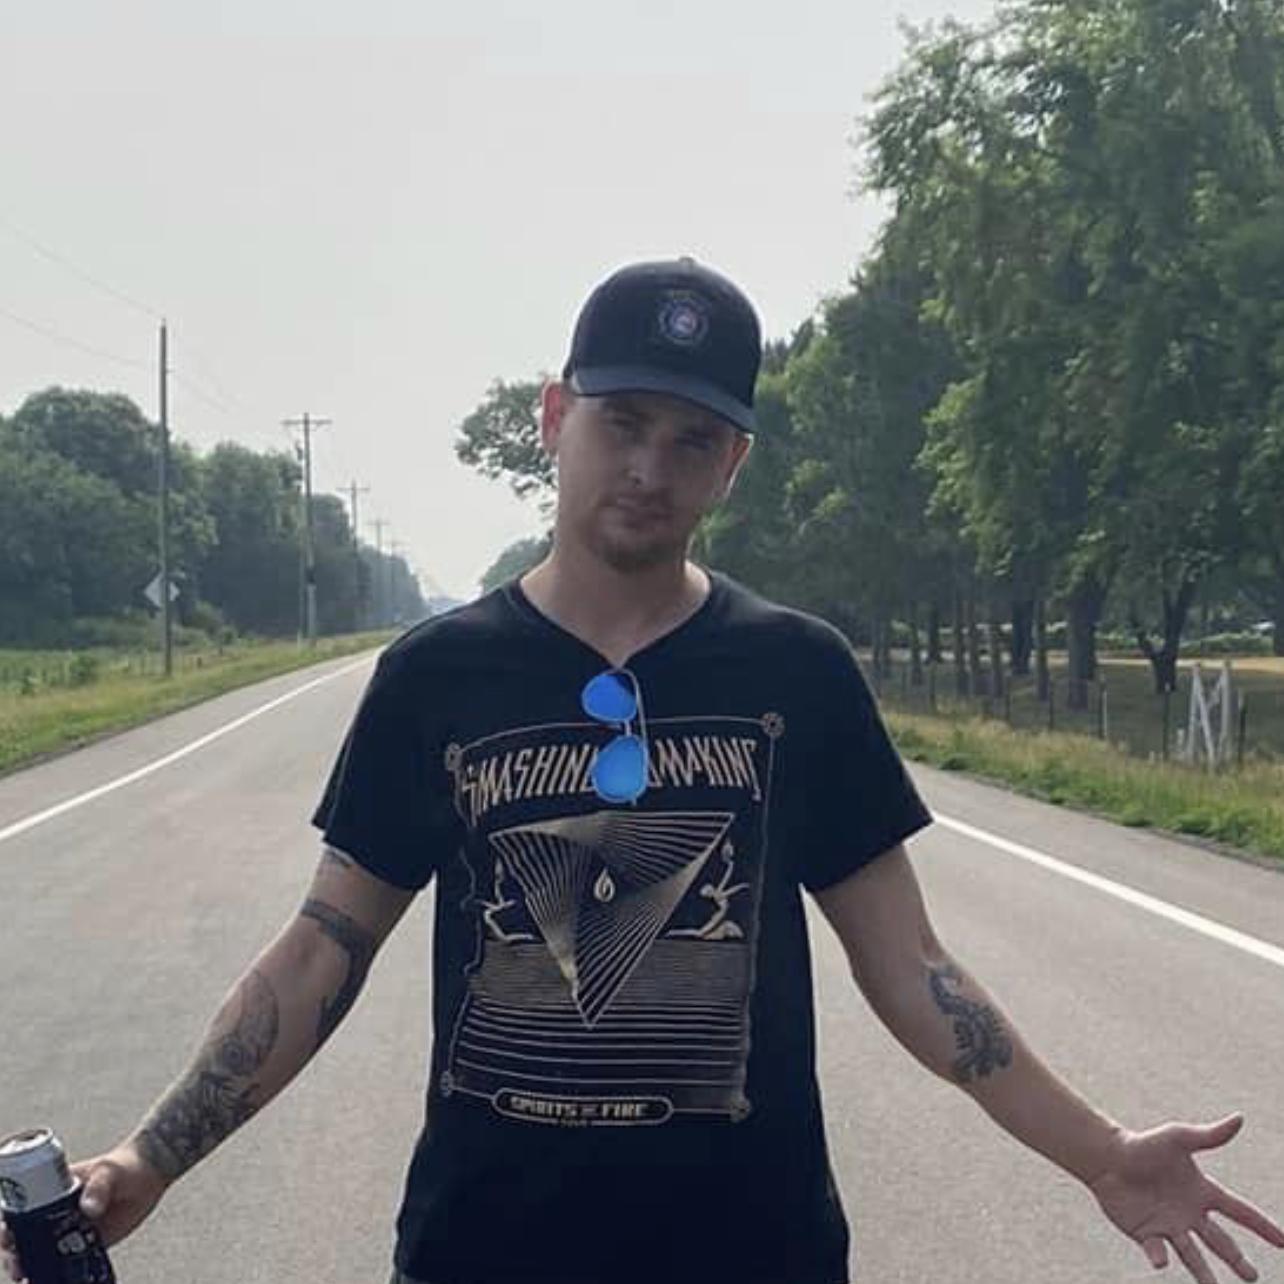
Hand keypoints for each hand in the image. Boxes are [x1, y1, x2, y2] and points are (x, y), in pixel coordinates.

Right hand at [1, 1140, 169, 1282]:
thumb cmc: (123, 1166)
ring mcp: (71, 1230)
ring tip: (29, 1280)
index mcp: (53, 1193)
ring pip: (43, 1255)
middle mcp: (56, 1214)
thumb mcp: (109, 1172)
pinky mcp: (88, 1244)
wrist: (150, 1174)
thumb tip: (89, 1209)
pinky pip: (69, 1263)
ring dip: (32, 1269)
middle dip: (15, 1255)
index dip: (8, 1227)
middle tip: (18, 1267)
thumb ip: (99, 1187)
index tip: (8, 1238)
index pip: (20, 1211)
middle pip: (25, 1239)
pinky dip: (59, 1276)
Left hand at [1088, 1113, 1283, 1282]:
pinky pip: (1157, 1252)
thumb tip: (1239, 1118)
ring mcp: (1169, 1226)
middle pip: (1221, 1242)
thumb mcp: (1178, 1138)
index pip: (1240, 1211)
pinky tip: (1162, 1261)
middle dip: (1238, 1260)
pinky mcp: (1146, 1234)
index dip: (1263, 1226)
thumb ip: (1209, 1135)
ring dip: (1205, 1275)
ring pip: (1193, 1257)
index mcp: (1202, 1192)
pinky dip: (1160, 1258)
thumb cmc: (1143, 1144)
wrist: (1106, 1156)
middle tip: (1252, 1277)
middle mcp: (1190, 1213)